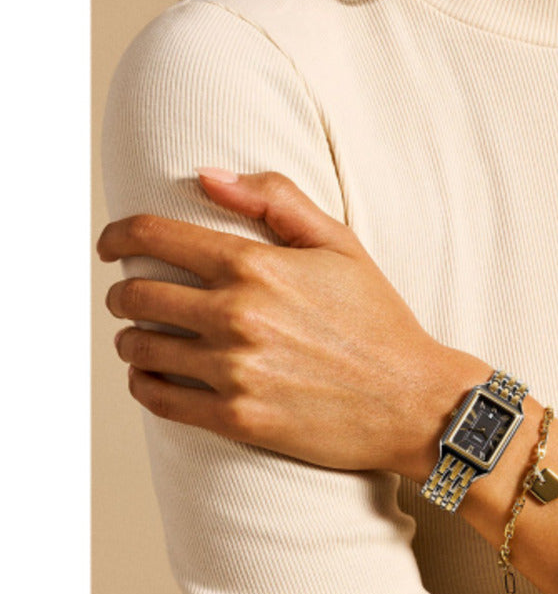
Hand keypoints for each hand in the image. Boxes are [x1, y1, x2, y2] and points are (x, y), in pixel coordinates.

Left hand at [97, 169, 487, 479]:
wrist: (412, 399)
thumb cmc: (377, 317)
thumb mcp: (339, 243)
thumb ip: (274, 199)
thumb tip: (206, 174)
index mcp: (258, 265)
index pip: (154, 237)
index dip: (118, 235)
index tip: (109, 243)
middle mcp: (238, 316)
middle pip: (136, 295)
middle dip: (124, 291)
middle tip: (133, 295)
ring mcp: (234, 372)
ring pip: (139, 348)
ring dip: (132, 337)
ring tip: (145, 335)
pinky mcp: (236, 419)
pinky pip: (158, 399)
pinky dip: (143, 382)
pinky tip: (153, 373)